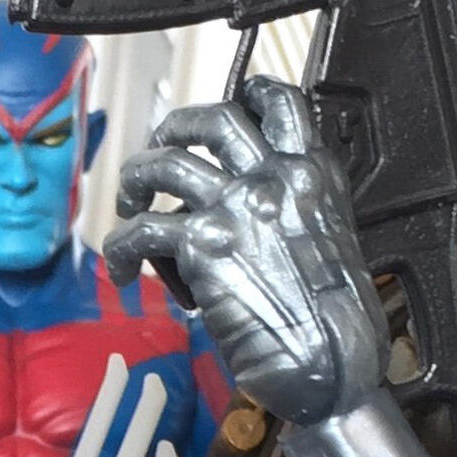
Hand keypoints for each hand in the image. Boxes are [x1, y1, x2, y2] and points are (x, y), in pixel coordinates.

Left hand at [105, 76, 388, 423]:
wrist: (330, 364)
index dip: (250, 92)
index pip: (283, 104)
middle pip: (214, 118)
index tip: (233, 98)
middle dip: (177, 125)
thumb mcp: (334, 242)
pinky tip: (122, 271)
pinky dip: (119, 251)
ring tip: (130, 203)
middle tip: (162, 145)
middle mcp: (274, 179)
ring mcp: (236, 206)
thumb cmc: (337, 323)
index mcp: (313, 175)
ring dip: (136, 180)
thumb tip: (259, 210)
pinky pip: (139, 232)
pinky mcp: (202, 243)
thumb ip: (299, 209)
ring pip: (164, 164)